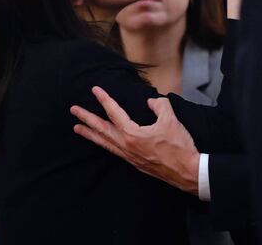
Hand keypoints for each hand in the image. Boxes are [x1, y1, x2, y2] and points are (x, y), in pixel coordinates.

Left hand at [70, 86, 199, 194]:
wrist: (188, 172)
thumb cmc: (179, 146)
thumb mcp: (171, 119)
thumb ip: (159, 105)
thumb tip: (150, 102)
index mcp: (133, 134)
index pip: (114, 113)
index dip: (104, 99)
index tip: (95, 89)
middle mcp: (126, 146)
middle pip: (101, 130)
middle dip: (86, 119)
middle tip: (74, 110)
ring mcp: (129, 156)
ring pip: (104, 143)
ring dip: (90, 134)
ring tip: (77, 128)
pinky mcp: (134, 163)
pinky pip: (113, 151)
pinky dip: (103, 144)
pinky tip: (102, 142)